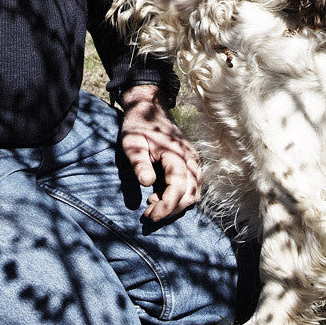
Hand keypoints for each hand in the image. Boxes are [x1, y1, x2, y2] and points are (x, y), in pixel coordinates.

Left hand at [118, 83, 201, 222]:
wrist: (149, 107)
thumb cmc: (138, 126)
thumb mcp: (132, 142)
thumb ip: (139, 162)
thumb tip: (147, 183)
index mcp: (176, 153)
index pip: (179, 188)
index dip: (166, 206)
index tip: (148, 216)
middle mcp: (190, 159)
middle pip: (190, 195)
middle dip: (170, 211)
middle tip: (147, 215)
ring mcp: (193, 161)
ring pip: (194, 193)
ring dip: (175, 206)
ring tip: (152, 206)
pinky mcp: (191, 163)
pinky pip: (192, 187)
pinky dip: (179, 198)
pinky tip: (159, 197)